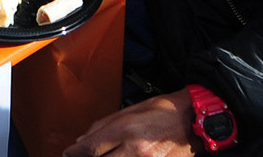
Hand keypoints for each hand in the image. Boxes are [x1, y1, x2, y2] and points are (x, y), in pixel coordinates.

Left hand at [65, 90, 194, 156]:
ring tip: (102, 156)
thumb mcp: (130, 110)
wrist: (194, 121)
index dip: (75, 154)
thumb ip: (103, 126)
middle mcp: (136, 149)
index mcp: (126, 129)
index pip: (91, 148)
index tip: (68, 154)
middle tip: (82, 156)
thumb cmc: (163, 111)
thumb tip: (82, 142)